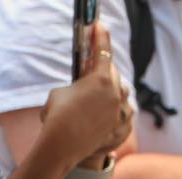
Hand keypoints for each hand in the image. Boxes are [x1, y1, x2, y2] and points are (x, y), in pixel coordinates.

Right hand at [40, 23, 132, 170]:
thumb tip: (80, 87)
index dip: (99, 37)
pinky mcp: (119, 128)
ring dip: (114, 90)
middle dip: (104, 70)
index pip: (101, 51)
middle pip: (113, 74)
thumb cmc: (56, 118)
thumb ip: (75, 85)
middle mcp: (115, 93)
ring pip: (122, 94)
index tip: (99, 27)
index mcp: (101, 79)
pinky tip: (112, 113)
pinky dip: (119, 111)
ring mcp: (119, 111)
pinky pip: (124, 114)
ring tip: (105, 93)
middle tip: (95, 68)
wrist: (60, 147)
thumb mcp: (59, 93)